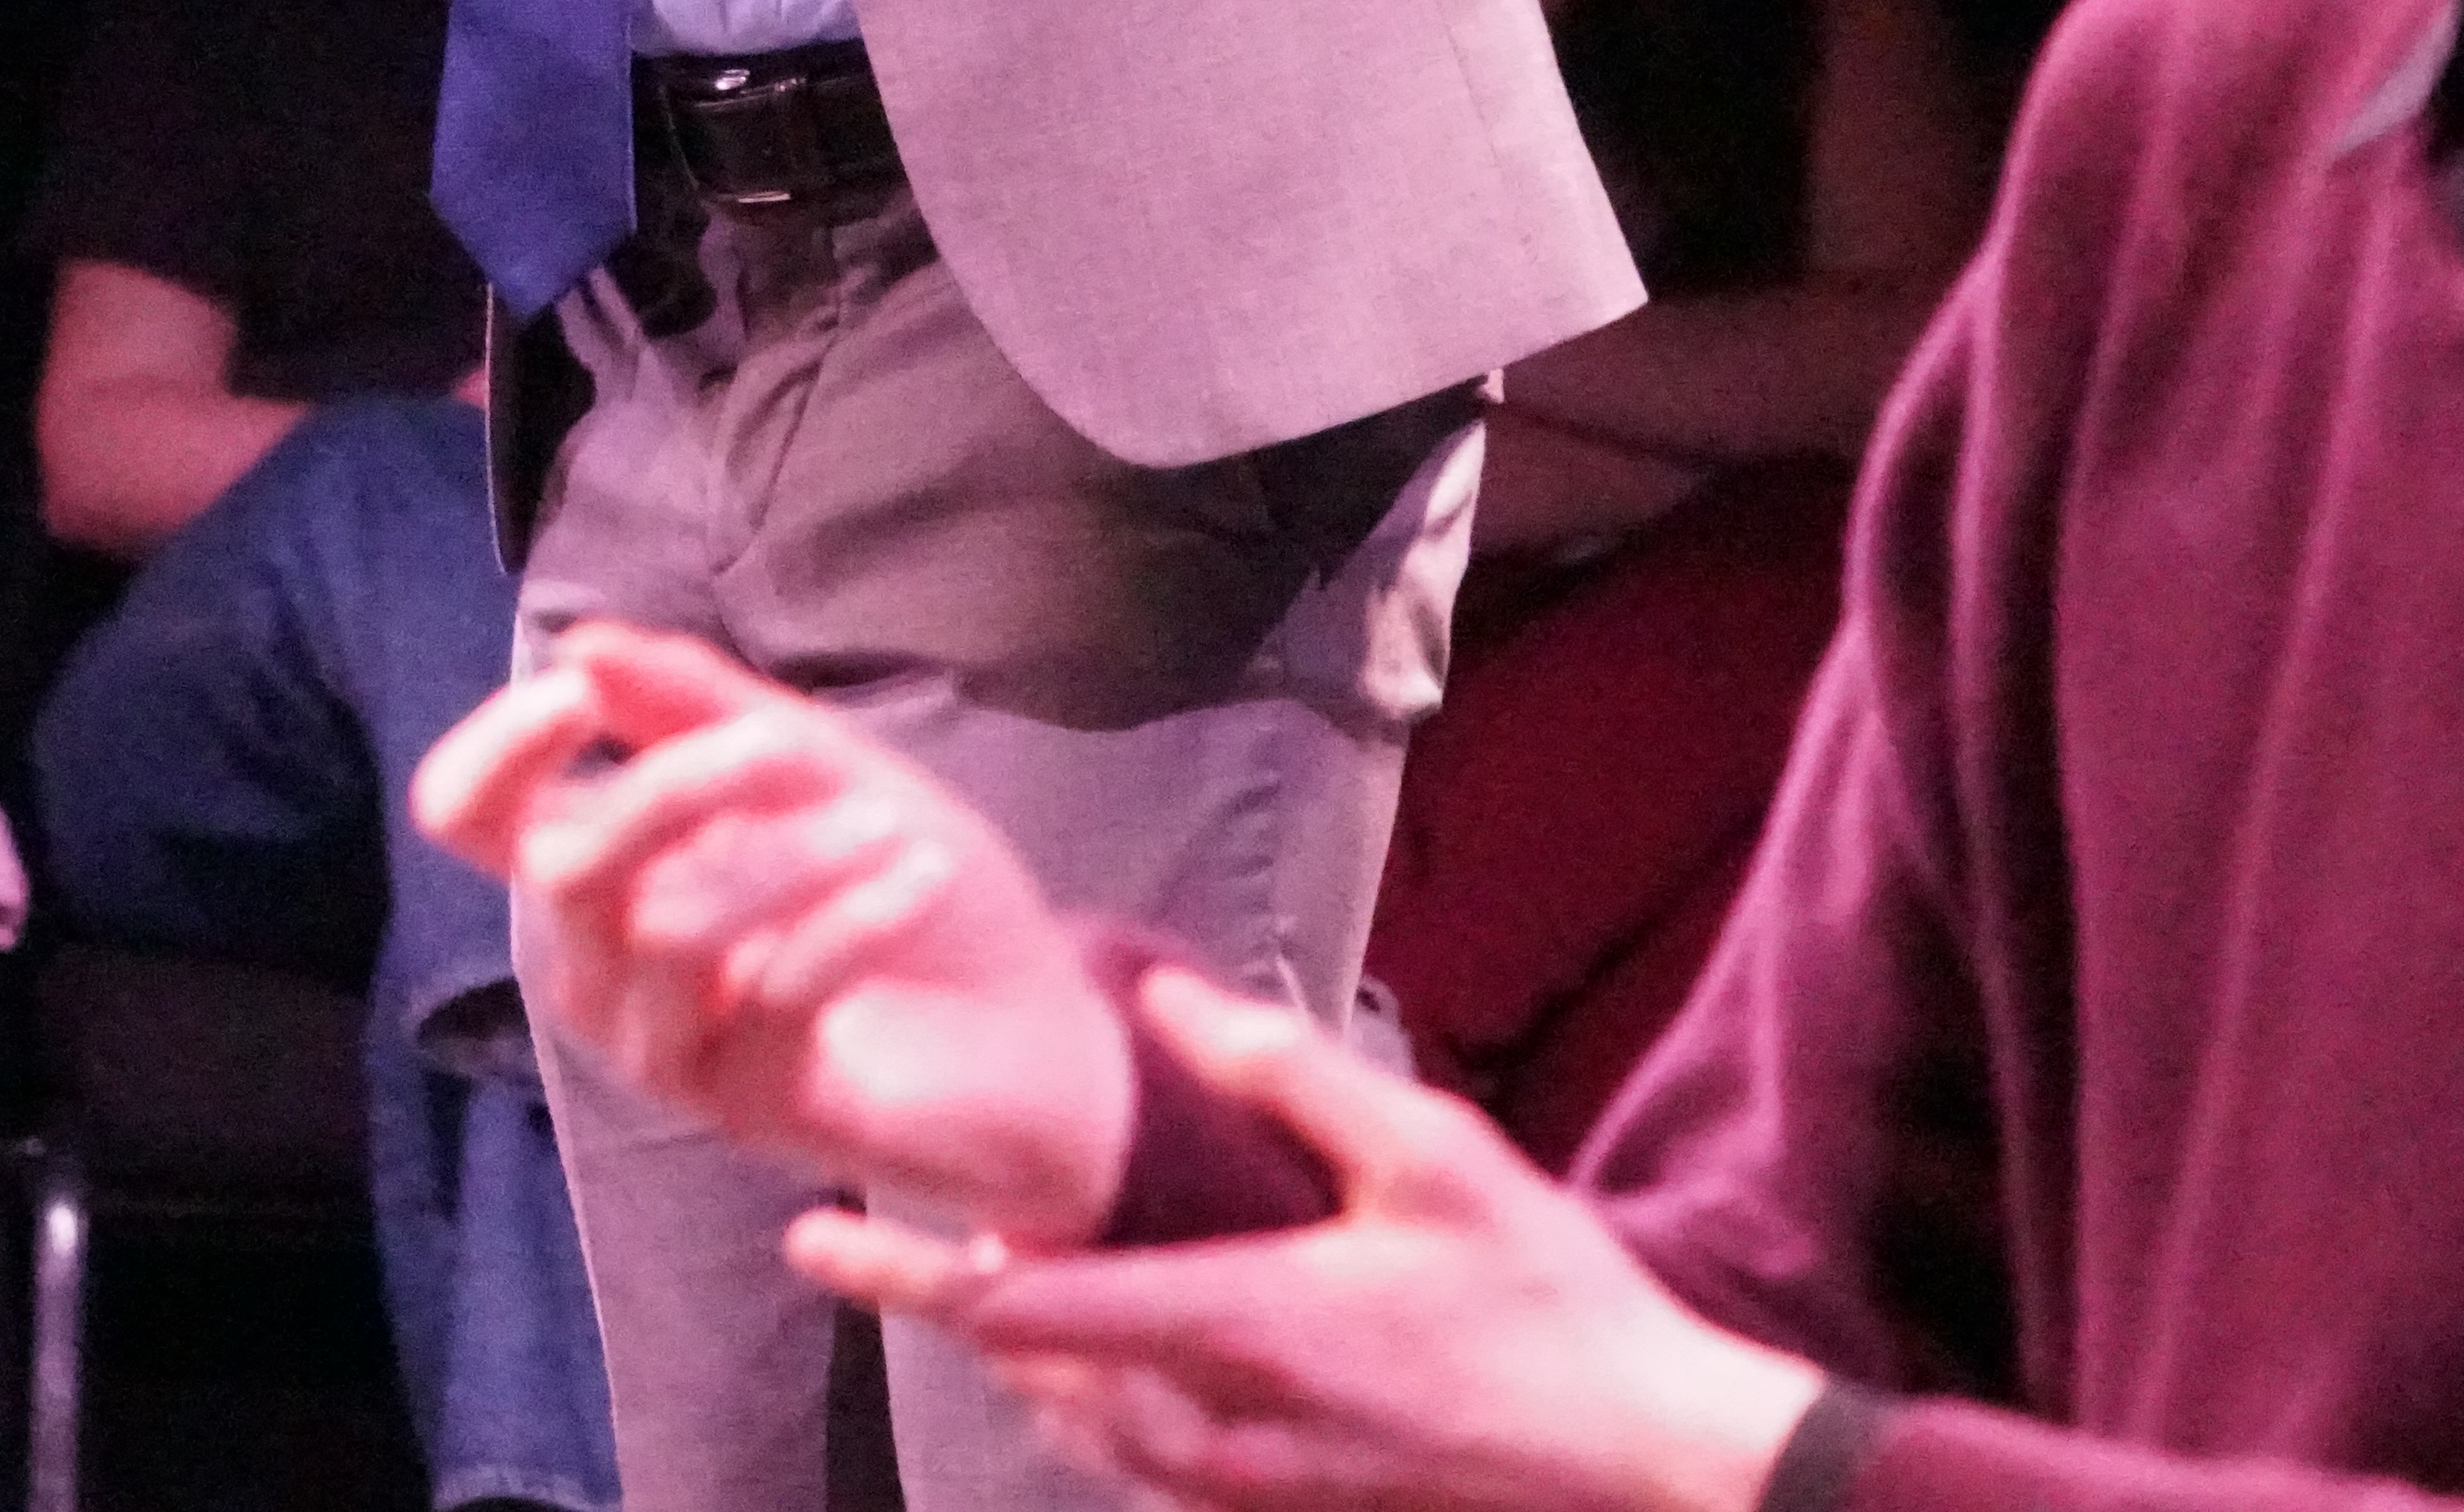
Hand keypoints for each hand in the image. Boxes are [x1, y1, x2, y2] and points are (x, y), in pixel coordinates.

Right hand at [414, 621, 1135, 1246]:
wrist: (1033, 1028)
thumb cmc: (905, 881)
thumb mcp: (815, 766)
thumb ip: (698, 707)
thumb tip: (580, 642)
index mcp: (598, 871)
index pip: (468, 818)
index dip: (497, 751)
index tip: (578, 694)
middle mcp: (600, 967)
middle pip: (564, 869)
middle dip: (676, 786)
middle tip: (785, 748)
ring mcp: (664, 1047)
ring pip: (667, 931)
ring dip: (787, 857)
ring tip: (889, 826)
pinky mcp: (745, 1106)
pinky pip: (772, 993)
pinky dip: (851, 916)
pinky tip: (919, 874)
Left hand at [787, 970, 1832, 1511]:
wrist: (1645, 1455)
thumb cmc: (1545, 1293)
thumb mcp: (1426, 1150)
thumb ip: (1284, 1073)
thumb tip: (1165, 1001)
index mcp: (1244, 1321)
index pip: (1032, 1308)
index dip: (910, 1274)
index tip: (818, 1236)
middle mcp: (1226, 1417)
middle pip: (1033, 1374)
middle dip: (943, 1310)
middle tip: (858, 1246)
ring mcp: (1257, 1479)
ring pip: (1084, 1429)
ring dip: (1021, 1362)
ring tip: (966, 1290)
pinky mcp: (1293, 1504)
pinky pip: (1151, 1466)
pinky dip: (1097, 1412)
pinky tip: (1095, 1371)